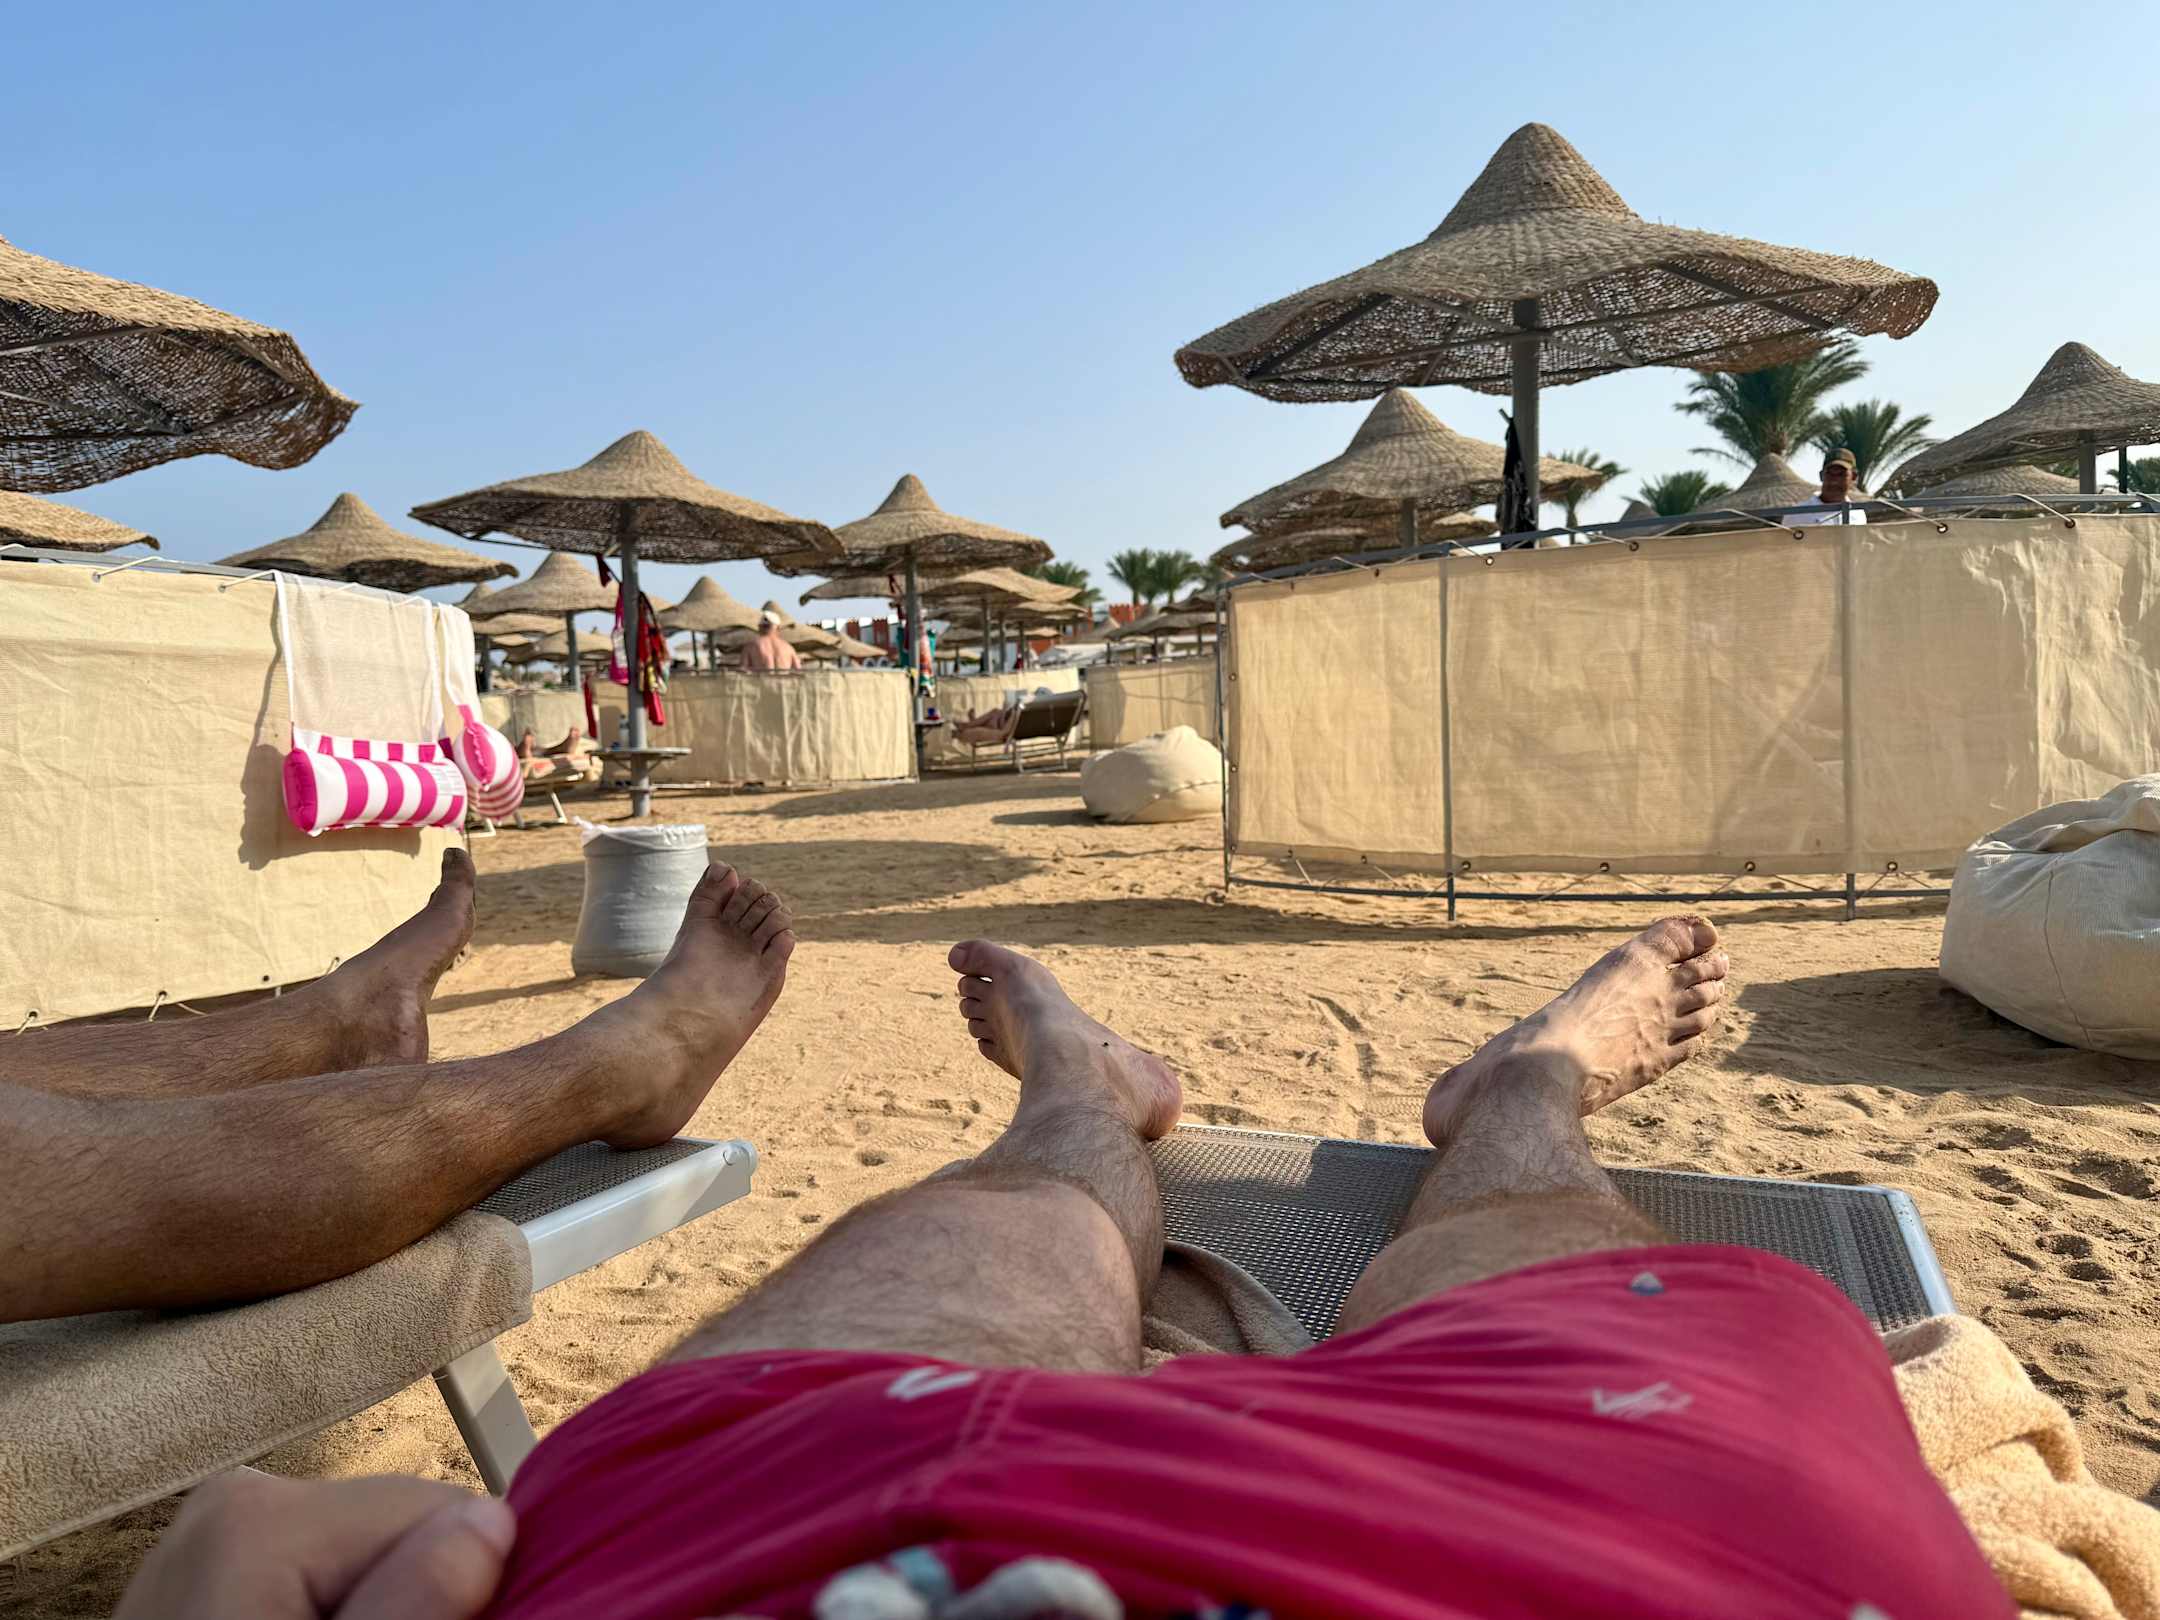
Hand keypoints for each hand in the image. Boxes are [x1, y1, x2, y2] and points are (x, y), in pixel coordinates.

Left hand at [116, 1471, 514, 1619]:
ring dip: (376, 1610)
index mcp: (265, 1518)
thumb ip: (411, 1610)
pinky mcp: (215, 1558)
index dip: (458, 1592)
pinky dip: (332, 1613)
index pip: (441, 1514)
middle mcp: (239, 1498)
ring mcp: (218, 1527)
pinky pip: (317, 1568)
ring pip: (365, 1553)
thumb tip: (494, 1521)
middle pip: (401, 1530)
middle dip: (411, 1601)